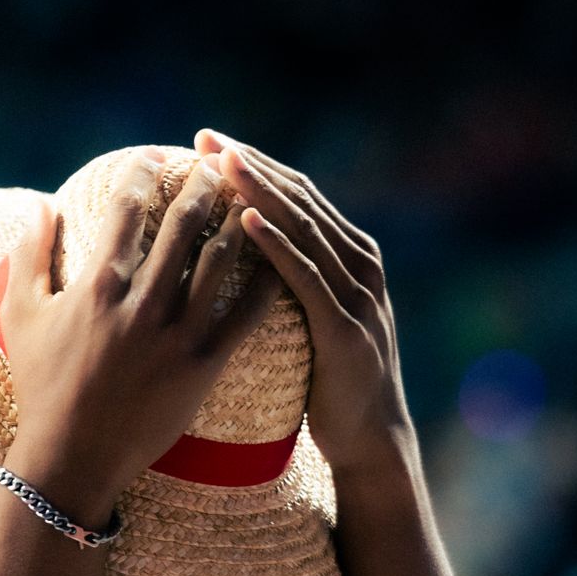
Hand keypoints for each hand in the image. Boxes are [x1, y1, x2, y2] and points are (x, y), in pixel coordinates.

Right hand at [0, 146, 282, 513]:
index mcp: (96, 285)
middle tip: (216, 165)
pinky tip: (277, 259)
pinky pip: (246, 315)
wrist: (72, 458)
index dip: (144, 172)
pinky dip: (264, 280)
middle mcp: (140, 303)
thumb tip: (40, 204)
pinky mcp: (204, 367)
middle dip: (204, 184)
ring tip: (249, 198)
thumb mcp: (21, 316)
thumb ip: (29, 255)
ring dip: (237, 221)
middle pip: (183, 223)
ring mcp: (176, 335)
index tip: (156, 155)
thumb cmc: (41, 386)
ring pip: (220, 260)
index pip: (126, 207)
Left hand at [195, 126, 413, 476]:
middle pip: (299, 199)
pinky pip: (304, 277)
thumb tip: (240, 237)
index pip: (298, 192)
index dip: (255, 164)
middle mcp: (360, 263)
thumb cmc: (330, 375)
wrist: (369, 437)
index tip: (210, 142)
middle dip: (251, 165)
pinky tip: (242, 221)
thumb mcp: (314, 312)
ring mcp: (357, 294)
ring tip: (220, 163)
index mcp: (350, 253)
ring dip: (257, 192)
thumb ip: (293, 272)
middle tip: (207, 139)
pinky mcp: (344, 328)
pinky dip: (274, 245)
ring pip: (301, 228)